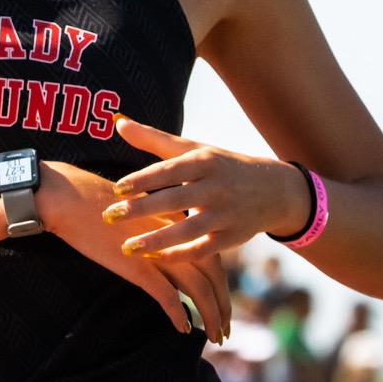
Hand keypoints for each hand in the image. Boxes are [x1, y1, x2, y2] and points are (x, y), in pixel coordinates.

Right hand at [39, 160, 230, 341]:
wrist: (71, 197)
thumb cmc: (96, 203)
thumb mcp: (137, 211)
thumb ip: (155, 228)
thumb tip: (162, 249)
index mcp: (176, 220)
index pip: (211, 254)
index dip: (221, 281)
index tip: (222, 301)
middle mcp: (174, 235)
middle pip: (213, 274)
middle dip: (222, 304)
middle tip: (225, 328)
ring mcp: (157, 252)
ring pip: (198, 288)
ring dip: (210, 315)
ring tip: (214, 334)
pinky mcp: (138, 267)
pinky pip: (168, 297)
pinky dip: (178, 314)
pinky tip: (183, 328)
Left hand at [101, 115, 310, 261]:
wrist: (273, 189)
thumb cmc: (222, 166)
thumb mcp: (194, 149)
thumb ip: (154, 139)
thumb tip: (117, 122)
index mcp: (205, 161)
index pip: (170, 170)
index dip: (144, 180)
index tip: (117, 190)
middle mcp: (217, 186)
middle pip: (176, 199)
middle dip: (141, 209)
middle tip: (109, 217)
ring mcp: (226, 214)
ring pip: (188, 229)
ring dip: (157, 240)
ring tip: (127, 247)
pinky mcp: (231, 237)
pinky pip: (202, 250)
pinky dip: (179, 256)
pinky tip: (152, 259)